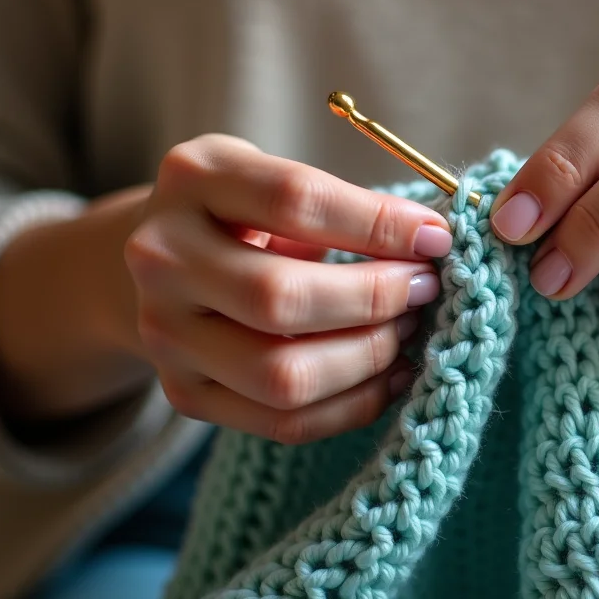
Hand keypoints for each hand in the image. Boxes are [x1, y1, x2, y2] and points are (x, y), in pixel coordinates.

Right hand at [125, 134, 451, 442]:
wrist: (166, 260)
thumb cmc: (245, 212)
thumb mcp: (276, 177)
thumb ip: (344, 203)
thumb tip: (433, 242)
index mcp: (193, 178)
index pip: (294, 201)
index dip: (377, 223)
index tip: (436, 237)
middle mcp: (162, 258)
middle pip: (280, 297)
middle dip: (373, 298)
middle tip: (424, 288)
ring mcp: (165, 334)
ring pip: (282, 373)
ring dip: (368, 356)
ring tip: (409, 329)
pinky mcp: (185, 394)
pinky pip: (282, 422)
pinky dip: (354, 405)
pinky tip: (393, 374)